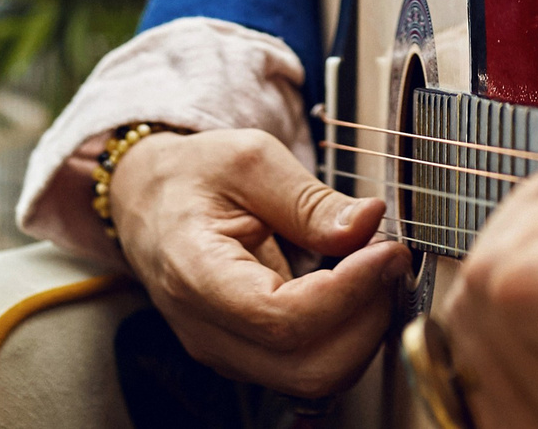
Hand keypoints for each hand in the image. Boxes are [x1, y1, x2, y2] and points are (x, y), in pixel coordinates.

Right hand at [107, 125, 409, 396]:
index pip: (284, 317)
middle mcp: (207, 330)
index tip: (387, 251)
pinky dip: (345, 334)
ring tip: (374, 270)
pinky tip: (352, 288)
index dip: (348, 291)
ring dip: (361, 330)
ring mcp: (226, 352)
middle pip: (308, 368)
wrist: (148, 200)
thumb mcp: (249, 160)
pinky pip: (308, 366)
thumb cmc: (191, 177)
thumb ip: (309, 199)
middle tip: (389, 260)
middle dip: (366, 320)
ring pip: (315, 377)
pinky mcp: (246, 356)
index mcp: (195, 274)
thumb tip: (368, 221)